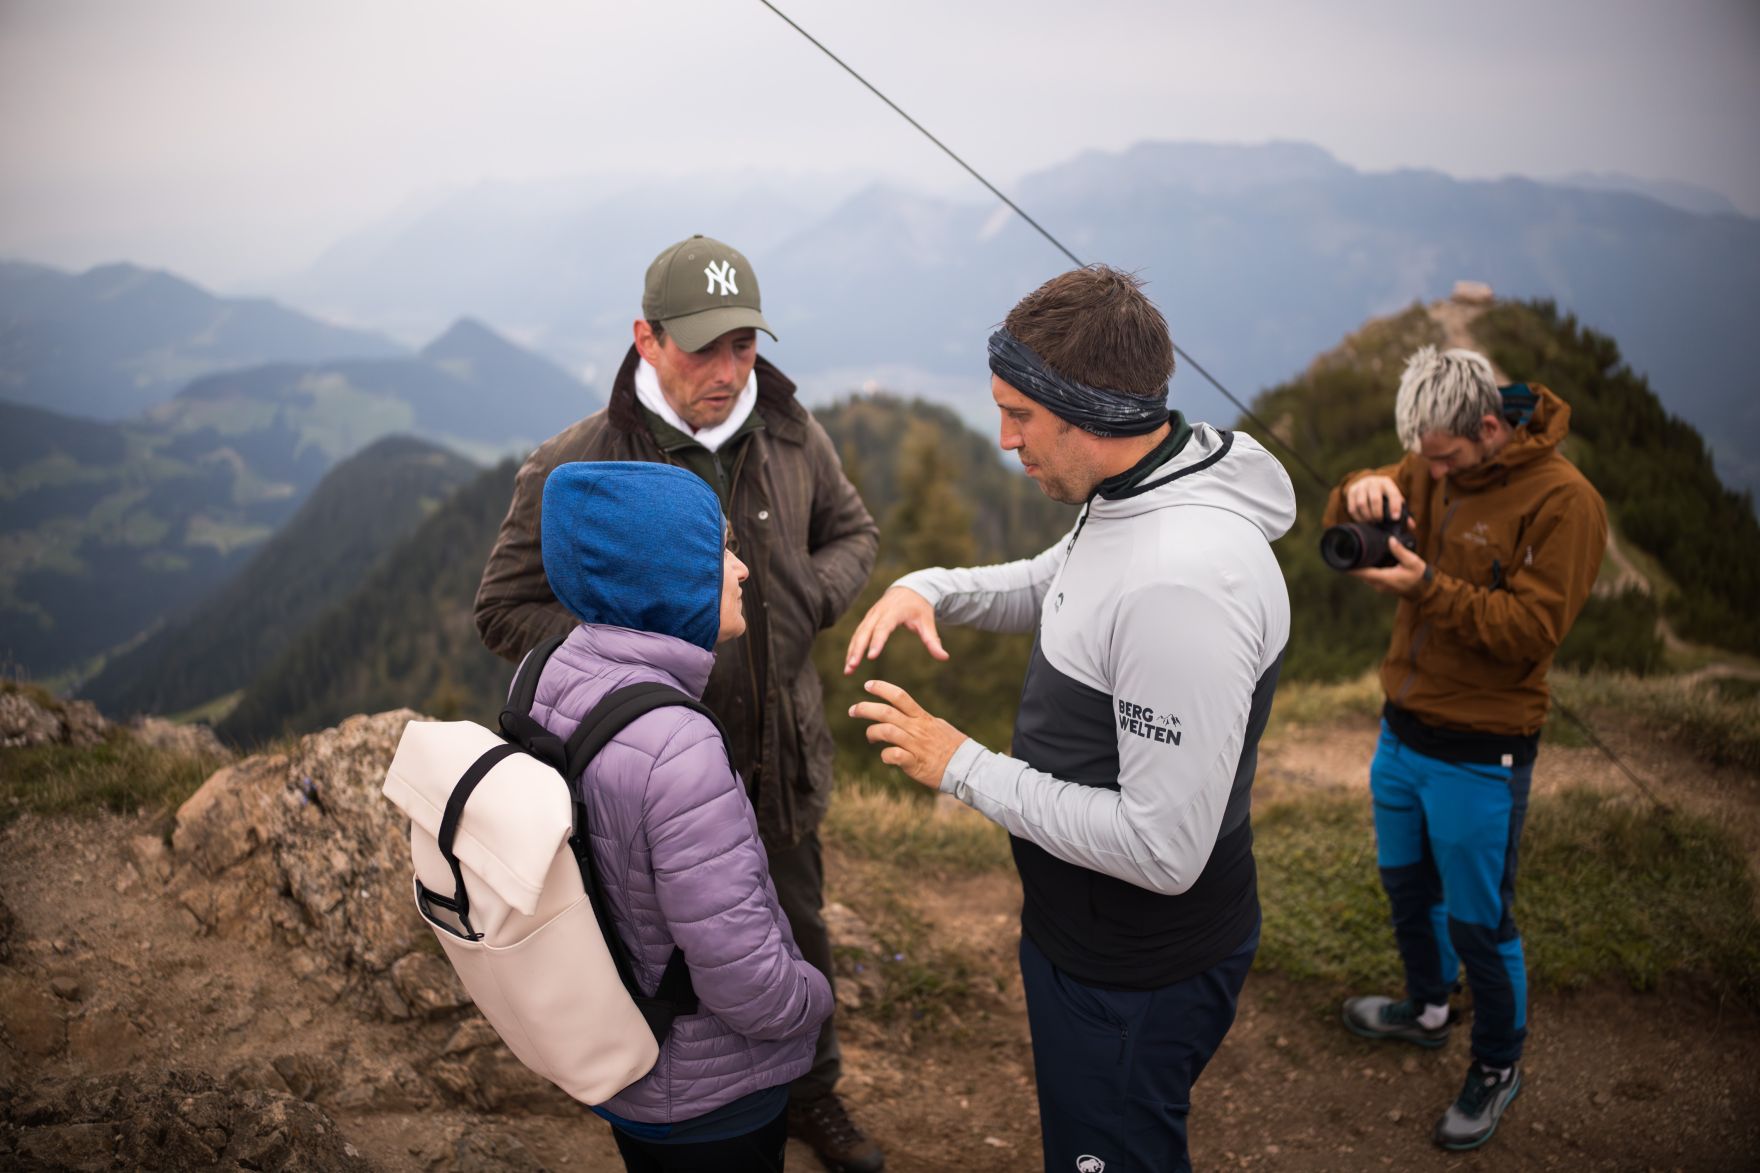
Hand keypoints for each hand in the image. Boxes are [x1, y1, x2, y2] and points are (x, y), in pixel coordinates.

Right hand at [842, 587, 946, 675]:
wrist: (909, 589)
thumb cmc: (919, 607)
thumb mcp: (927, 622)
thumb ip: (933, 641)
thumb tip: (945, 657)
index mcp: (894, 612)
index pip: (883, 628)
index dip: (877, 642)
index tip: (871, 657)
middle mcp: (879, 612)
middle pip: (865, 631)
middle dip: (857, 649)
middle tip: (852, 667)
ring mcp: (871, 615)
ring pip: (858, 634)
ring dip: (852, 651)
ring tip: (848, 669)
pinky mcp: (867, 619)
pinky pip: (857, 634)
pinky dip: (852, 647)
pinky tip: (849, 662)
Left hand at [848, 680, 967, 789]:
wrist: (966, 767)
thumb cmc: (952, 747)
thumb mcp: (938, 726)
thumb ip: (921, 720)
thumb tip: (909, 715)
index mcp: (922, 718)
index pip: (900, 696)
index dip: (882, 688)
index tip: (868, 685)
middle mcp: (917, 728)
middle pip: (886, 712)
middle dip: (865, 708)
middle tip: (853, 710)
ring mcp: (915, 745)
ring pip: (886, 732)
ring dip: (872, 733)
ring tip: (870, 737)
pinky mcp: (914, 763)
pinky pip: (892, 755)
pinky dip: (884, 755)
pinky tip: (886, 757)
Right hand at [1345, 475, 1406, 524]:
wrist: (1367, 482)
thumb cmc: (1384, 494)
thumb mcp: (1395, 498)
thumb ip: (1404, 511)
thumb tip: (1412, 525)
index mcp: (1387, 483)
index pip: (1393, 494)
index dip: (1394, 507)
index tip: (1395, 518)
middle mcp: (1373, 482)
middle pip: (1375, 500)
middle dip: (1378, 514)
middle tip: (1379, 522)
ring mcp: (1360, 486)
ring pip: (1362, 504)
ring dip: (1367, 516)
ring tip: (1371, 522)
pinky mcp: (1351, 491)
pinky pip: (1352, 507)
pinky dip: (1358, 517)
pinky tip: (1363, 521)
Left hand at [1349, 537, 1428, 596]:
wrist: (1423, 590)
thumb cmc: (1419, 576)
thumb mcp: (1412, 561)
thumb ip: (1400, 551)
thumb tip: (1390, 540)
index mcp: (1385, 578)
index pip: (1364, 573)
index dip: (1352, 569)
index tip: (1341, 564)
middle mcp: (1379, 584)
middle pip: (1361, 574)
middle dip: (1353, 566)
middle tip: (1344, 554)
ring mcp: (1380, 586)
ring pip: (1365, 576)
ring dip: (1359, 569)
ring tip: (1351, 556)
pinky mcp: (1382, 585)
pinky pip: (1370, 577)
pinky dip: (1366, 570)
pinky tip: (1365, 561)